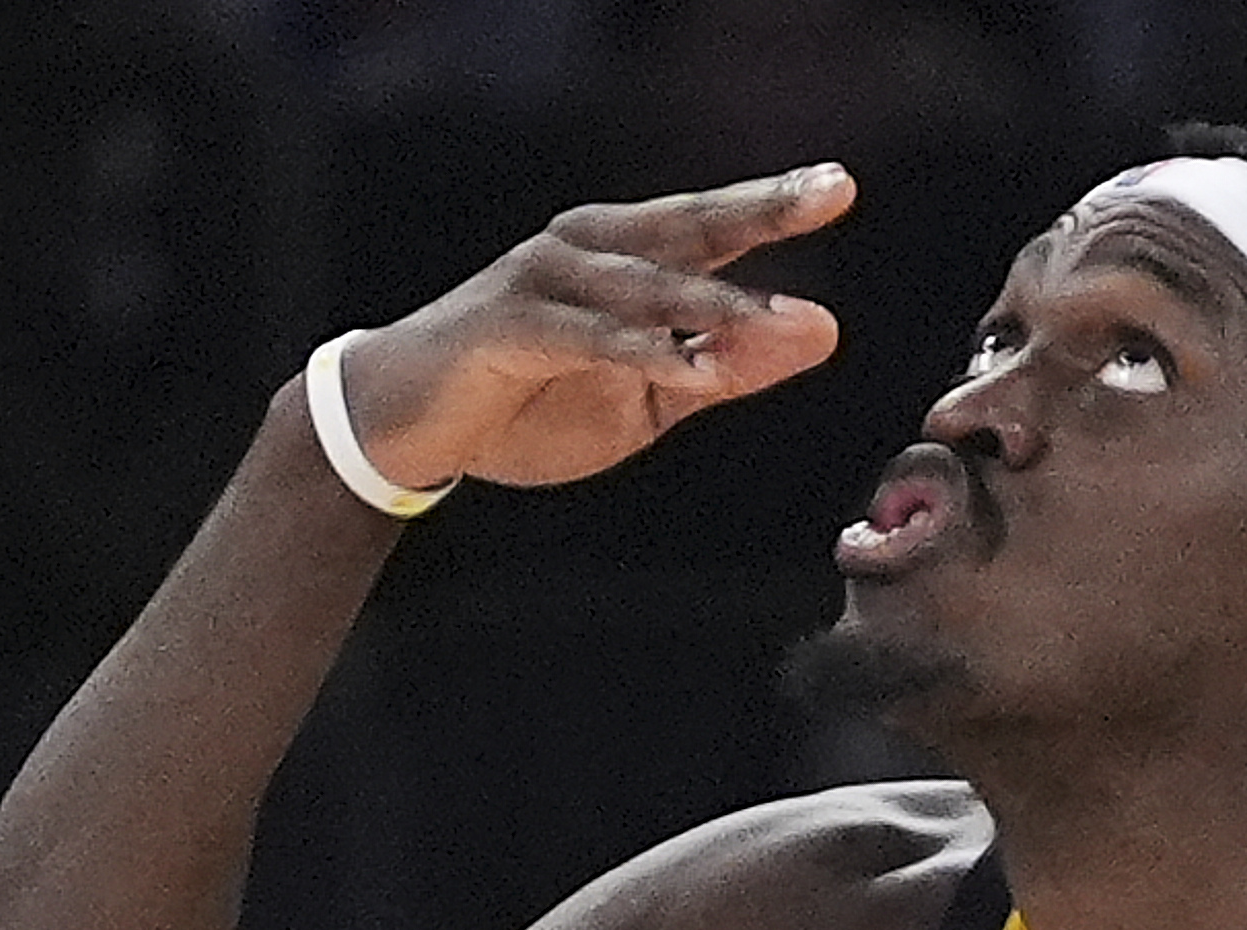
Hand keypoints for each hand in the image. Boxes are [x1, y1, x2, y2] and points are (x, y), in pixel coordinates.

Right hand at [337, 169, 852, 494]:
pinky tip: (688, 368)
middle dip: (757, 210)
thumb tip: (820, 330)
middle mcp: (586, 250)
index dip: (771, 207)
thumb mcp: (650, 399)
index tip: (837, 187)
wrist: (409, 424)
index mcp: (622, 258)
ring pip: (643, 284)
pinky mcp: (508, 325)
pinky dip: (639, 352)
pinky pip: (587, 337)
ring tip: (777, 323)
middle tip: (827, 192)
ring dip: (712, 305)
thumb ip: (729, 368)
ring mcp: (544, 281)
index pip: (709, 229)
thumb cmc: (531, 401)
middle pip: (684, 227)